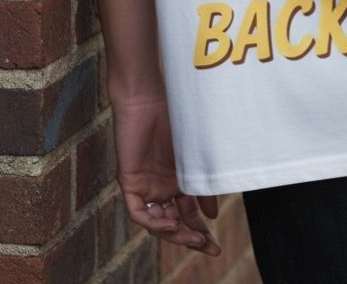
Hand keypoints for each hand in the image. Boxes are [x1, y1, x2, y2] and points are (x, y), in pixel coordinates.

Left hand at [111, 91, 221, 256]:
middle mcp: (161, 187)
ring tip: (195, 239)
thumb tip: (212, 215)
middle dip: (192, 238)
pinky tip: (171, 224)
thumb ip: (202, 184)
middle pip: (175, 223)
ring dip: (175, 234)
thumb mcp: (194, 154)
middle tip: (211, 250)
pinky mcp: (131, 182)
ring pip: (157, 222)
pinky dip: (154, 222)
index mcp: (178, 180)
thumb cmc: (175, 116)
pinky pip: (139, 213)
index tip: (216, 243)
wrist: (148, 96)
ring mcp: (146, 186)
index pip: (189, 214)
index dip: (201, 231)